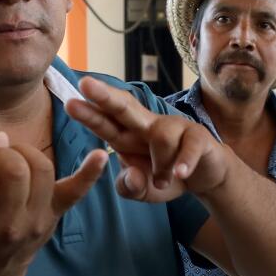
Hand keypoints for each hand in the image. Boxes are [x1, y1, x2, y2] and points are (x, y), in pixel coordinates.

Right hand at [0, 131, 105, 274]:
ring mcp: (36, 221)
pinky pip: (76, 191)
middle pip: (13, 172)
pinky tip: (100, 154)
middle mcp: (8, 226)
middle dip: (2, 151)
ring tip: (14, 156)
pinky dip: (89, 172)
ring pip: (40, 169)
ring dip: (26, 151)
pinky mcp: (55, 214)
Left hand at [65, 76, 231, 200]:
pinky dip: (183, 161)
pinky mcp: (197, 136)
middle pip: (125, 107)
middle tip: (85, 84)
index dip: (89, 114)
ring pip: (161, 138)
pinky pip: (188, 146)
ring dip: (160, 166)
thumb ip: (130, 188)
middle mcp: (148, 126)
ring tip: (162, 182)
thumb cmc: (167, 177)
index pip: (105, 123)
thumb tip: (131, 175)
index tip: (69, 102)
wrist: (206, 176)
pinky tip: (179, 173)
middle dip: (105, 97)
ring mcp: (174, 127)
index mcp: (128, 136)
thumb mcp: (144, 191)